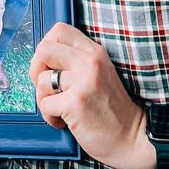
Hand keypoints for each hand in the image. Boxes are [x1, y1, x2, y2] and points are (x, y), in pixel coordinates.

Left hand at [30, 23, 147, 168]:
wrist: (133, 138)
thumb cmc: (112, 111)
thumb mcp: (100, 74)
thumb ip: (77, 62)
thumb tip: (43, 58)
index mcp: (95, 53)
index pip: (60, 30)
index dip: (46, 46)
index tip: (49, 66)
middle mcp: (90, 62)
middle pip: (44, 50)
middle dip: (36, 70)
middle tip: (46, 88)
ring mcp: (83, 82)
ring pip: (42, 80)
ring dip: (43, 99)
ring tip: (59, 110)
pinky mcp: (76, 103)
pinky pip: (45, 104)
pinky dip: (49, 117)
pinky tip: (63, 122)